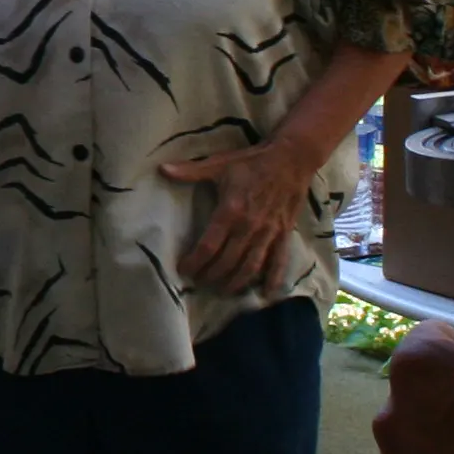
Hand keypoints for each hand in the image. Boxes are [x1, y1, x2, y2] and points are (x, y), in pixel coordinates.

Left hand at [158, 138, 315, 294]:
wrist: (291, 158)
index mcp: (230, 211)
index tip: (184, 270)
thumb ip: (191, 171)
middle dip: (211, 276)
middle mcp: (249, 227)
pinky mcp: (284, 234)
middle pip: (227, 262)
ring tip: (223, 291)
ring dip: (236, 283)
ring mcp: (268, 233)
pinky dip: (273, 279)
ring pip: (251, 267)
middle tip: (200, 282)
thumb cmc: (251, 162)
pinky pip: (279, 261)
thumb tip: (162, 169)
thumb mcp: (218, 164)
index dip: (194, 262)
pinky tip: (266, 294)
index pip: (208, 246)